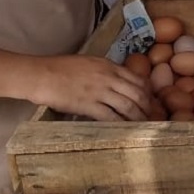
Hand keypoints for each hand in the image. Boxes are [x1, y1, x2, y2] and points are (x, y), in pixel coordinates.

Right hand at [33, 55, 151, 120]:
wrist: (41, 74)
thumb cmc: (61, 68)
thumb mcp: (89, 63)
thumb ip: (105, 71)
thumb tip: (117, 82)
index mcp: (109, 66)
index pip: (138, 78)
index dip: (148, 92)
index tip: (151, 101)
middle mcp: (108, 77)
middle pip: (138, 93)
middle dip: (148, 106)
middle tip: (152, 116)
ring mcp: (99, 91)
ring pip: (128, 105)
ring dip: (138, 117)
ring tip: (143, 126)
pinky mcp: (88, 105)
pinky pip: (110, 116)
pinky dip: (120, 123)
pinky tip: (125, 130)